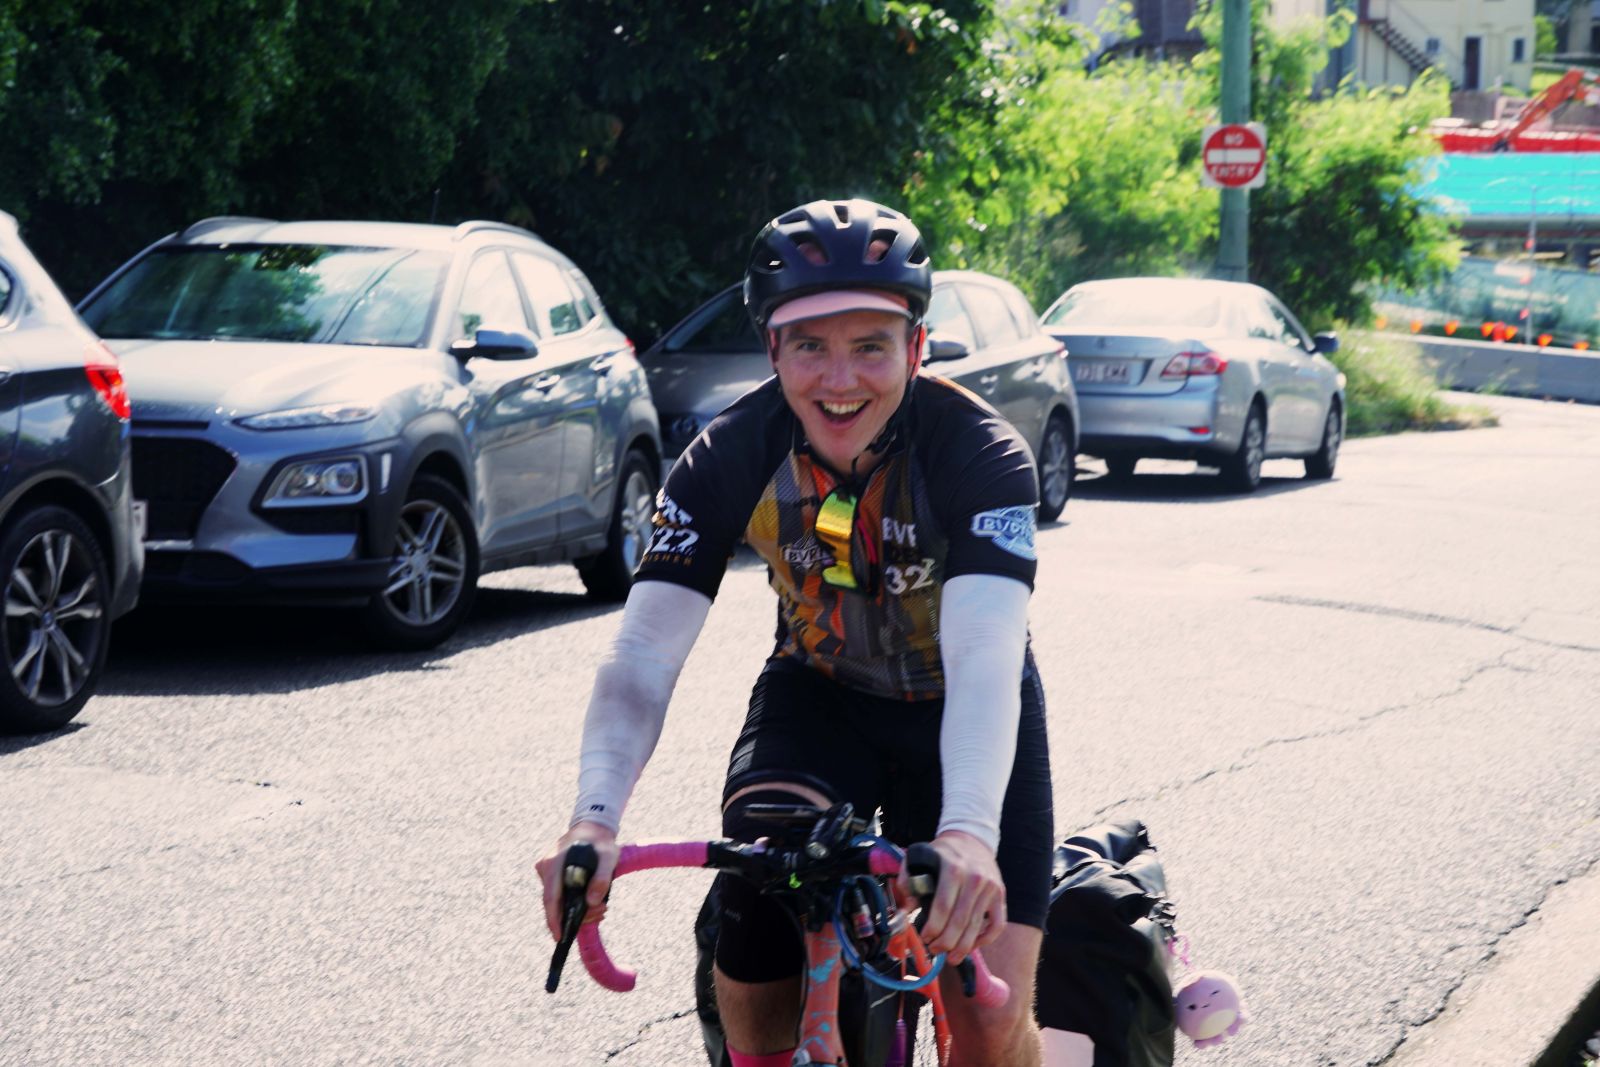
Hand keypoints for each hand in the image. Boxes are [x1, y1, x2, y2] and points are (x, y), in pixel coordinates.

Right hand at [536, 822, 619, 939]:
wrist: (592, 828)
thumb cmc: (600, 841)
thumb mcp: (608, 856)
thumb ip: (602, 878)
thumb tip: (592, 902)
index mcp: (555, 862)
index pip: (551, 897)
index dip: (554, 919)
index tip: (560, 936)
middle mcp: (546, 867)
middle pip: (555, 903)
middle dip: (575, 916)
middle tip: (600, 914)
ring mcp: (546, 871)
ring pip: (558, 900)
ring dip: (578, 909)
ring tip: (602, 908)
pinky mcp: (551, 874)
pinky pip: (559, 894)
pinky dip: (574, 902)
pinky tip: (593, 904)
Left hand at [902, 830, 1005, 963]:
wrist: (971, 839)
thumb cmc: (942, 854)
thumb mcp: (920, 858)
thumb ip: (908, 881)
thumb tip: (907, 909)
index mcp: (953, 869)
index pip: (942, 908)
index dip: (932, 928)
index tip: (924, 937)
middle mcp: (975, 878)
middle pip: (959, 922)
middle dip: (945, 943)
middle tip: (935, 950)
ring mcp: (990, 888)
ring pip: (977, 928)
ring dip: (962, 948)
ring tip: (951, 957)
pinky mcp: (1001, 895)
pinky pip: (997, 925)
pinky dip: (985, 939)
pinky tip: (972, 945)